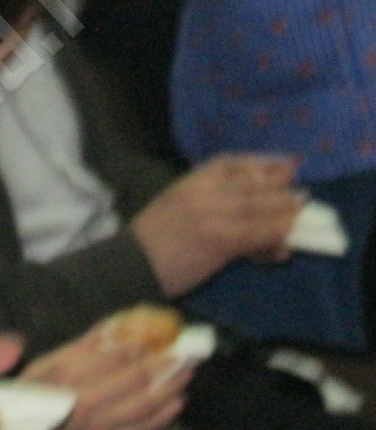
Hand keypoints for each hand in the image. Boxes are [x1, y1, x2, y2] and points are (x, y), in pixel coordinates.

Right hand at [0, 324, 189, 429]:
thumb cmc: (22, 404)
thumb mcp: (41, 368)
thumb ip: (80, 348)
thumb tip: (113, 329)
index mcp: (68, 380)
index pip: (116, 357)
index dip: (140, 344)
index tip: (156, 334)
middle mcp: (86, 404)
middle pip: (136, 381)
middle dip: (163, 363)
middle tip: (185, 350)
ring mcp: (97, 429)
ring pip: (143, 407)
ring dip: (169, 387)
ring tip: (186, 371)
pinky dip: (162, 416)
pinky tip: (177, 402)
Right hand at [130, 154, 303, 296]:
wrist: (129, 266)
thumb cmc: (149, 241)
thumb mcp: (173, 206)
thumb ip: (203, 200)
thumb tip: (242, 207)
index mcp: (188, 182)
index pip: (231, 163)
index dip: (260, 165)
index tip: (281, 170)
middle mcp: (202, 192)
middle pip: (253, 185)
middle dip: (280, 191)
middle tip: (300, 198)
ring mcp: (212, 215)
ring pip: (260, 209)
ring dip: (284, 216)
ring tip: (297, 223)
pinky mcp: (220, 241)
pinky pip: (256, 236)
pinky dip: (273, 242)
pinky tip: (281, 250)